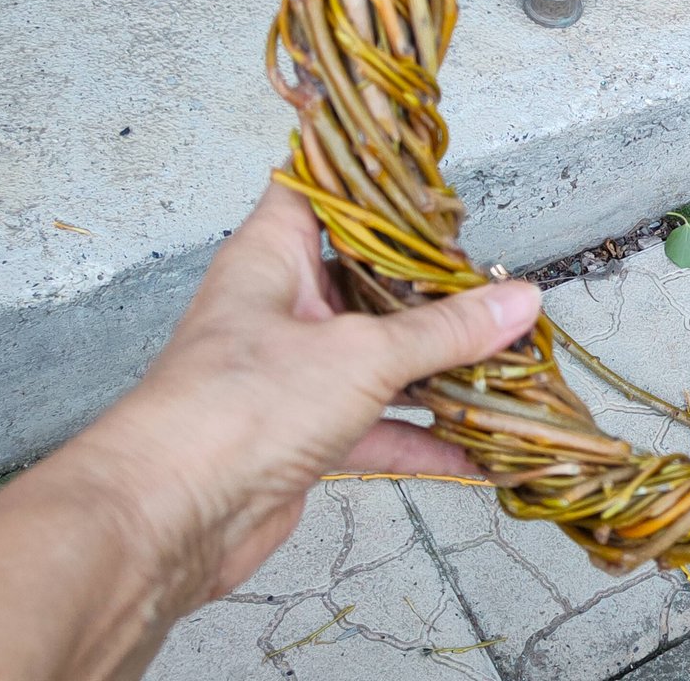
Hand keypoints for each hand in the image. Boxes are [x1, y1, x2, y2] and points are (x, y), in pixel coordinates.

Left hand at [64, 182, 538, 611]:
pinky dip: (420, 438)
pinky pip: (373, 427)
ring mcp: (290, 375)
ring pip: (376, 357)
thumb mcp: (362, 354)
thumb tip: (518, 301)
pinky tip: (474, 450)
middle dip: (430, 285)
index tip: (429, 172)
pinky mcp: (300, 437)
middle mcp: (279, 308)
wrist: (171, 517)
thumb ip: (445, 331)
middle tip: (497, 279)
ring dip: (435, 366)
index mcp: (273, 258)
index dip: (366, 173)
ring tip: (505, 362)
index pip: (316, 188)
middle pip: (365, 279)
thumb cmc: (241, 405)